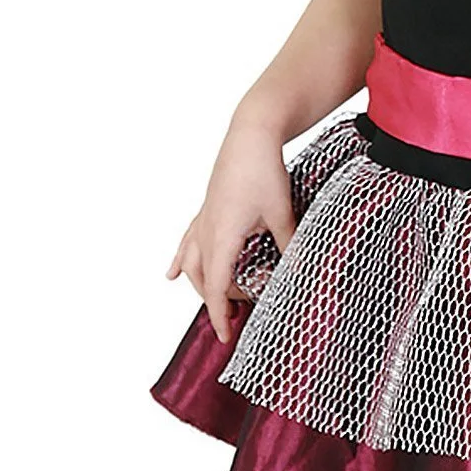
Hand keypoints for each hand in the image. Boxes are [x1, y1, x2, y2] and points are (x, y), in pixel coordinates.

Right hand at [164, 120, 297, 343]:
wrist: (251, 134)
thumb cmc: (263, 170)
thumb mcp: (281, 213)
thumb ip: (288, 246)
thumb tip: (300, 271)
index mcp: (222, 237)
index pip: (217, 288)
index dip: (220, 315)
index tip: (225, 337)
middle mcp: (206, 231)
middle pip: (204, 279)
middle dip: (217, 301)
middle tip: (238, 316)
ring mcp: (203, 218)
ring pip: (191, 262)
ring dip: (202, 284)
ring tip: (215, 300)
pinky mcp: (207, 207)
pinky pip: (187, 240)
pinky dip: (180, 259)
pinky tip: (171, 273)